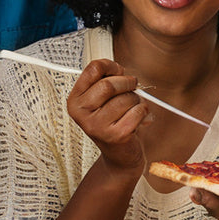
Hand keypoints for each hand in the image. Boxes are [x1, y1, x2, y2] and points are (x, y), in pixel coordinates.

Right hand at [67, 59, 150, 173]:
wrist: (119, 154)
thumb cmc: (113, 121)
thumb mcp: (102, 99)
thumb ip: (106, 79)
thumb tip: (117, 68)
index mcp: (75, 100)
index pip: (92, 69)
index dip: (111, 66)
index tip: (118, 71)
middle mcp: (81, 114)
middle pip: (109, 85)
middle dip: (127, 82)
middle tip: (133, 86)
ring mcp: (97, 126)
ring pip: (126, 98)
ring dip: (136, 99)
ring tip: (132, 108)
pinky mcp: (115, 136)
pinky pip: (137, 111)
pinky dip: (143, 111)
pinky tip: (138, 118)